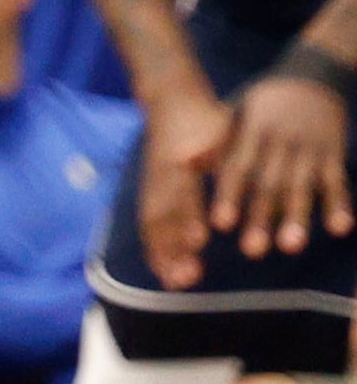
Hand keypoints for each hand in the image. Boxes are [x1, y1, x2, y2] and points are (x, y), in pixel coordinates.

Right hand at [141, 83, 232, 290]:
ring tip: (177, 281)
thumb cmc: (205, 119)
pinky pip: (147, 226)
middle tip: (189, 276)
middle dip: (173, 250)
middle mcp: (160, 177)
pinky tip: (165, 269)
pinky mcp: (148, 193)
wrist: (171, 102)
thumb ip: (225, 164)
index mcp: (179, 161)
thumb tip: (237, 196)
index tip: (200, 241)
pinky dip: (155, 250)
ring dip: (163, 256)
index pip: (182, 194)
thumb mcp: (221, 135)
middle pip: (162, 219)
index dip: (189, 218)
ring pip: (152, 226)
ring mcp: (150, 187)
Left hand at [211, 73, 352, 259]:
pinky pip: (337, 181)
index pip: (239, 168)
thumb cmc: (262, 103)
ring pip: (304, 187)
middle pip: (270, 185)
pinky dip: (339, 205)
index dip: (230, 196)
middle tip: (252, 252)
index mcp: (253, 133)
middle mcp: (282, 143)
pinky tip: (339, 229)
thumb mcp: (236, 112)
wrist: (314, 73)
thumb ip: (216, 140)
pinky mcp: (333, 153)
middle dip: (261, 218)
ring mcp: (310, 149)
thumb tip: (181, 160)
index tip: (221, 225)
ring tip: (291, 247)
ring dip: (298, 218)